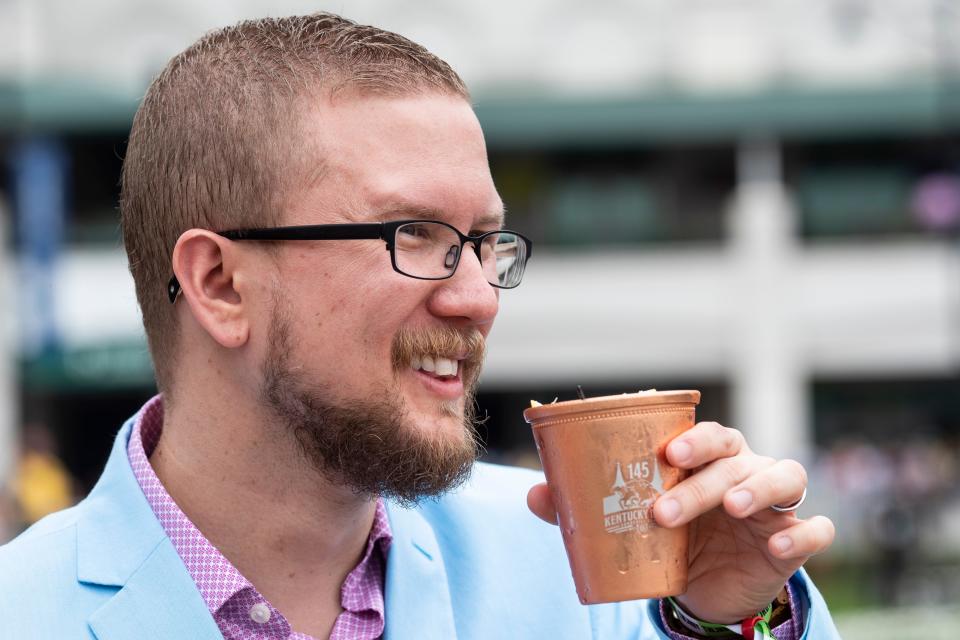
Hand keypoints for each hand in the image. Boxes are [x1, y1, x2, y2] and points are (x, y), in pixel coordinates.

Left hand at [527, 421, 834, 622]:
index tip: (665, 454)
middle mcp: (744, 469)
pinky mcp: (791, 542)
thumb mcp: (632, 522)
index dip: (692, 437)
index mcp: (706, 459)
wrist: (707, 587)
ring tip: (729, 509)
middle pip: (737, 454)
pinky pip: (814, 529)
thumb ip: (586, 507)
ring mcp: (773, 505)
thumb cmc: (671, 536)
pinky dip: (804, 534)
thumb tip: (533, 494)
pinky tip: (781, 546)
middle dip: (705, 477)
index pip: (708, 433)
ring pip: (784, 477)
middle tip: (667, 508)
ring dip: (756, 488)